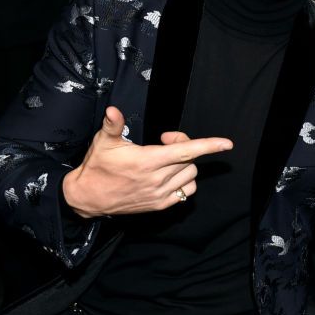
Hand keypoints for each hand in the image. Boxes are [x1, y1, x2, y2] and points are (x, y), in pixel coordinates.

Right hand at [62, 106, 232, 217]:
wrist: (87, 198)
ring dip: (186, 165)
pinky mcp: (159, 205)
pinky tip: (170, 175)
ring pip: (190, 176)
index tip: (227, 144)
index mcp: (147, 161)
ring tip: (168, 159)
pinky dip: (185, 181)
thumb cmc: (97, 167)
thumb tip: (114, 110)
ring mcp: (159, 194)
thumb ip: (113, 125)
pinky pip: (185, 192)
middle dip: (185, 146)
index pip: (186, 151)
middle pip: (190, 161)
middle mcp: (156, 179)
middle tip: (167, 141)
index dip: (209, 146)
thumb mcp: (103, 142)